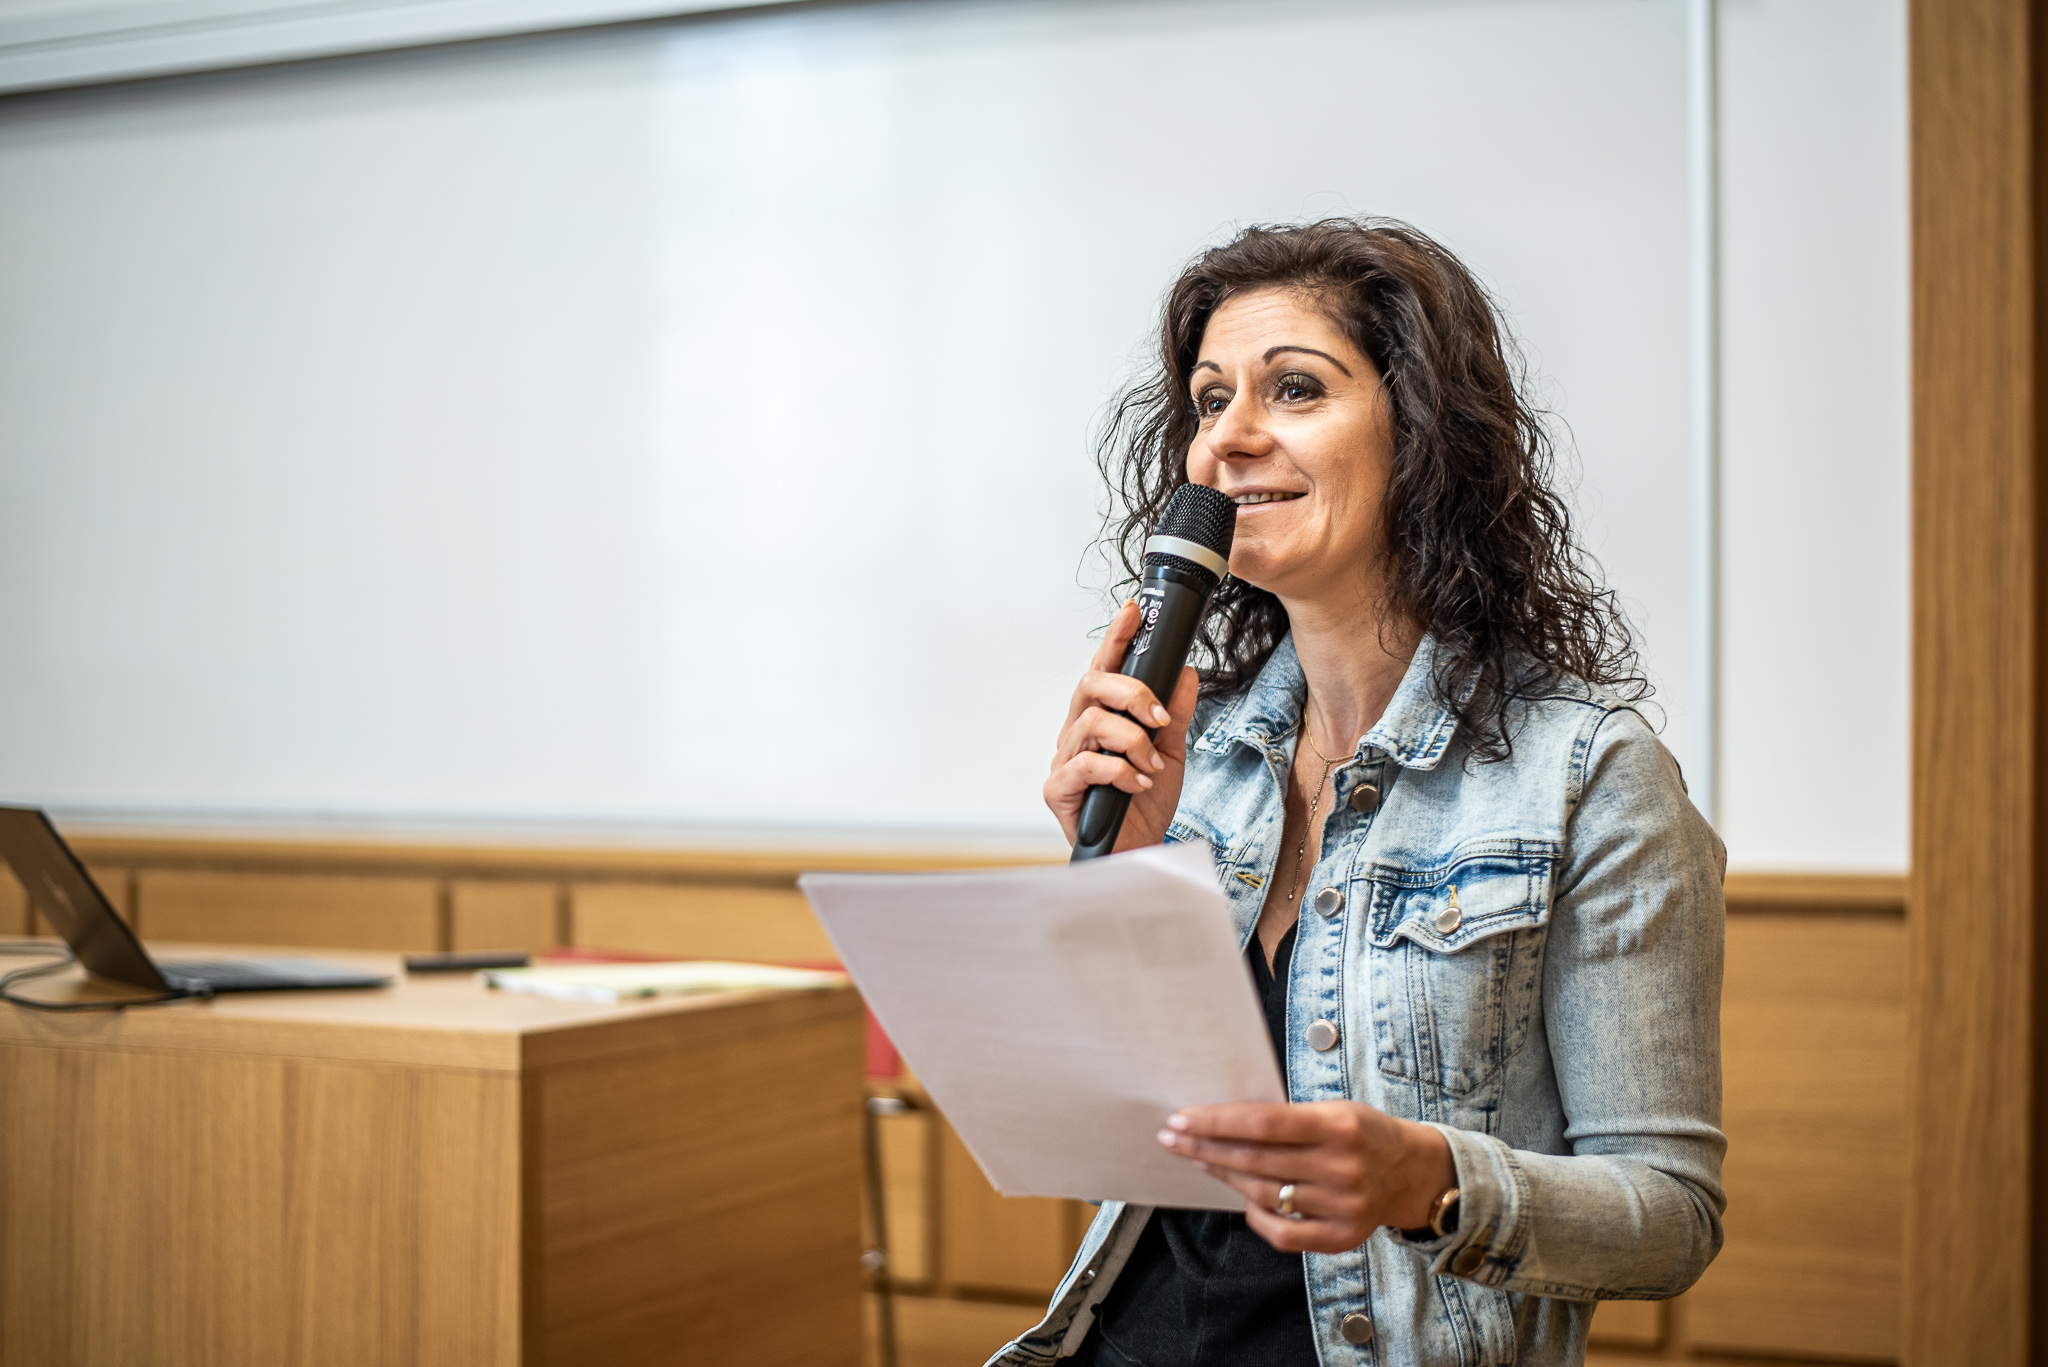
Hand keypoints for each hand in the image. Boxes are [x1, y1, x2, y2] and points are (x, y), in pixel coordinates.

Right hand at [1043, 599, 1200, 852]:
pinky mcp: (1058, 789)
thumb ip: (1174, 714)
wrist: (1139, 852)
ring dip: (1132, 740)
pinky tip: (1138, 784)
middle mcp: (1076, 733)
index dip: (1116, 639)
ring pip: (1091, 723)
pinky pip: (1086, 764)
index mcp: (1101, 718)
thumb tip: (1186, 673)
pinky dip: (1119, 771)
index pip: (1104, 669)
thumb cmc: (1146, 805)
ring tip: (1151, 765)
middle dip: (1130, 692)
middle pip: (1090, 685)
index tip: (1134, 612)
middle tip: (1158, 716)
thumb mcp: (1171, 753)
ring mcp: (1064, 760)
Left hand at [1157, 1101, 1456, 1252]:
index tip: (1180, 1119)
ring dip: (1224, 1177)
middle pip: (1255, 1161)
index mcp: (1338, 1126)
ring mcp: (1342, 1206)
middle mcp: (1341, 1167)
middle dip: (1205, 1148)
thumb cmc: (1363, 1133)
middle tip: (1172, 1139)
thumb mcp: (1334, 1110)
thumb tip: (1222, 1122)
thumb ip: (1288, 1119)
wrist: (1414, 1172)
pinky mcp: (1342, 1237)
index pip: (1263, 1122)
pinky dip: (1256, 1217)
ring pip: (1264, 1195)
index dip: (1216, 1122)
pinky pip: (1283, 1233)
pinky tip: (1241, 1199)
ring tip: (1200, 1160)